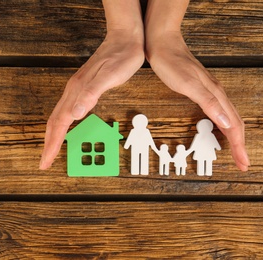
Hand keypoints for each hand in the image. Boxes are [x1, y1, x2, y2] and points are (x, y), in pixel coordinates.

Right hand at [40, 30, 144, 168]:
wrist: (125, 38)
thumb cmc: (121, 58)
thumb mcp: (109, 77)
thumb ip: (91, 94)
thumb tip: (75, 114)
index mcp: (77, 91)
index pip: (60, 123)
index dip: (53, 144)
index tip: (46, 161)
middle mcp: (73, 91)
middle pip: (55, 122)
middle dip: (49, 144)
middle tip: (45, 162)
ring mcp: (77, 90)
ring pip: (59, 117)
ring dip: (54, 136)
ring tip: (52, 150)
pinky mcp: (83, 88)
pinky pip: (68, 112)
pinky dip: (63, 126)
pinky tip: (67, 129)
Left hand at [145, 31, 249, 170]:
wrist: (162, 44)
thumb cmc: (172, 63)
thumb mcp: (189, 85)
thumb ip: (209, 102)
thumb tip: (227, 123)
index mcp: (216, 95)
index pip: (234, 126)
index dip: (238, 146)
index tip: (242, 163)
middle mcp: (217, 94)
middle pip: (235, 124)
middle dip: (239, 145)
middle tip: (241, 163)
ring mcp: (210, 92)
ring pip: (228, 118)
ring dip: (233, 136)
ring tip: (234, 151)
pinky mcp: (201, 90)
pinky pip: (218, 112)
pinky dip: (222, 125)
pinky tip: (218, 128)